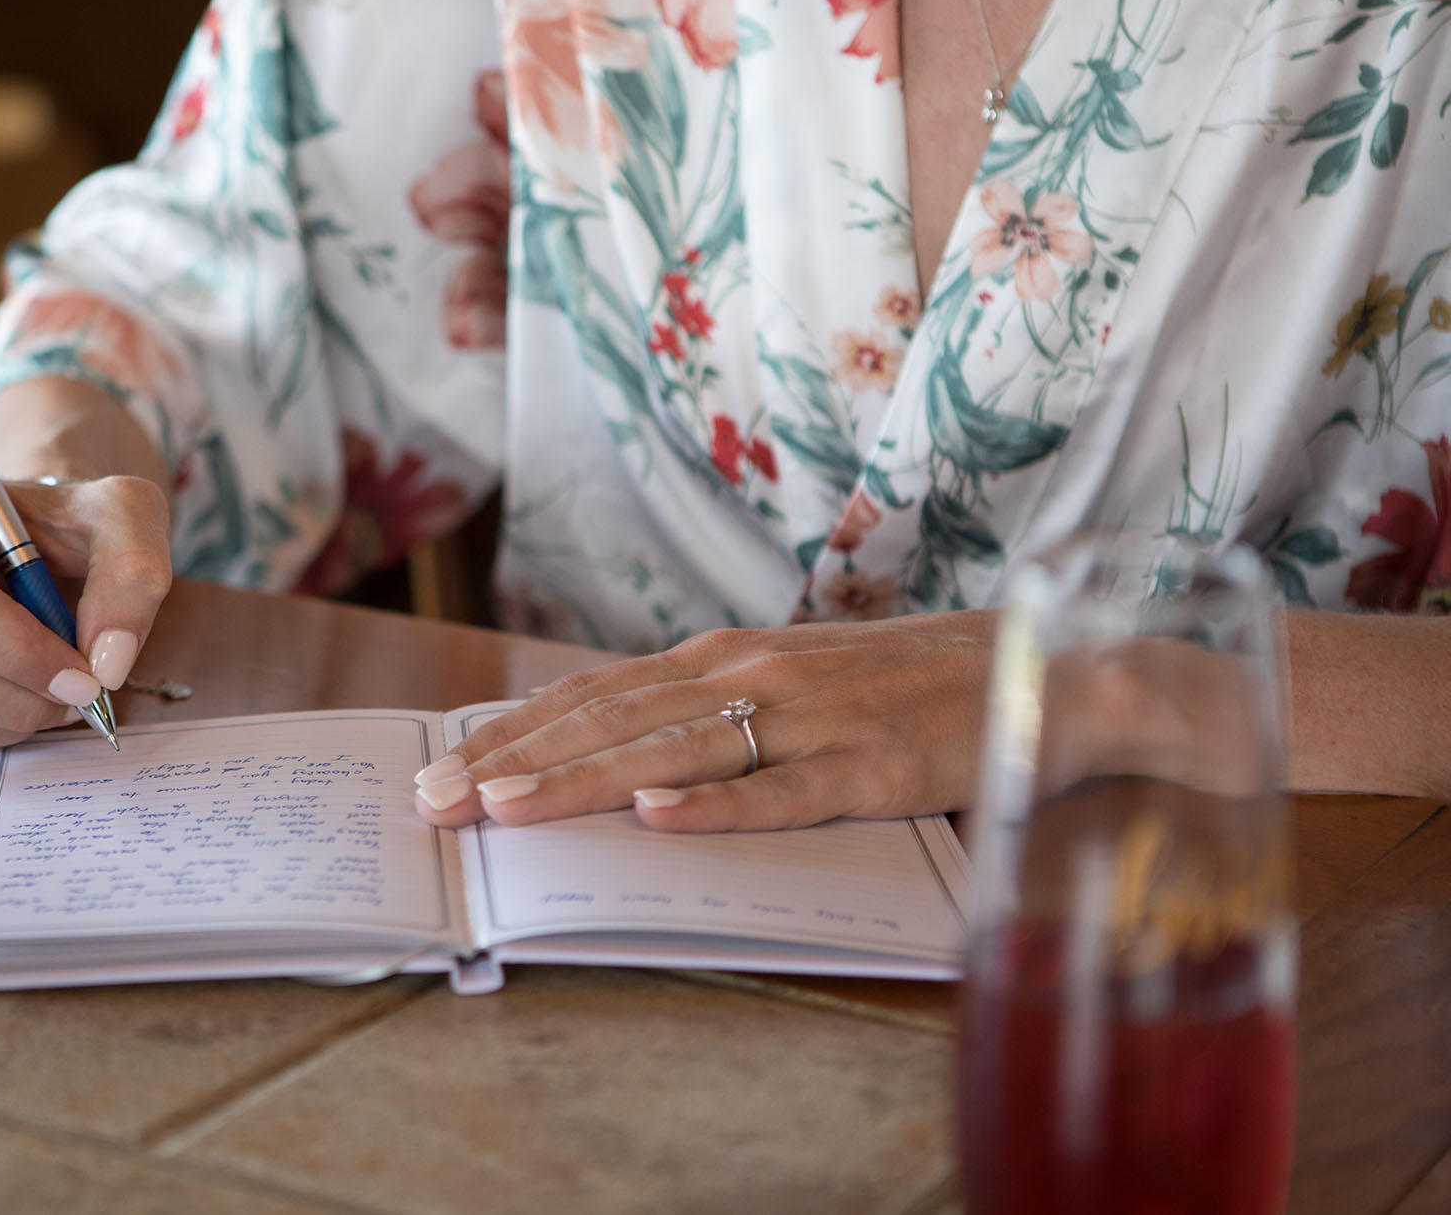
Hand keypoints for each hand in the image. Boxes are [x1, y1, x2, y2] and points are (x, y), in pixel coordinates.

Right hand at [0, 466, 171, 753]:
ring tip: (51, 691)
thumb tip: (107, 660)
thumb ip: (132, 574)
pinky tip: (14, 697)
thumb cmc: (71, 526)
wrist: (35, 545)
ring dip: (4, 718)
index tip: (83, 676)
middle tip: (78, 695)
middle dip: (16, 695)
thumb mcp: (124, 518)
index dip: (18, 648)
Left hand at [411, 612, 997, 831]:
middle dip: (514, 761)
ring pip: (675, 752)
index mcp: (727, 658)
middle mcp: (754, 676)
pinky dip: (717, 805)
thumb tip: (612, 754)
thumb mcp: (790, 685)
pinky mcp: (870, 769)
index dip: (513, 731)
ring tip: (508, 808)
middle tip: (435, 801)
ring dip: (584, 780)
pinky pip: (782, 794)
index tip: (441, 767)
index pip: (594, 695)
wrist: (1045, 676)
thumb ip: (708, 711)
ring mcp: (810, 720)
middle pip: (611, 721)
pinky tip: (658, 821)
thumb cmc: (903, 687)